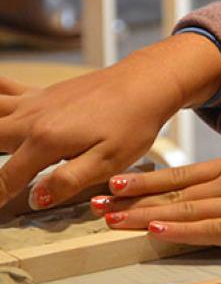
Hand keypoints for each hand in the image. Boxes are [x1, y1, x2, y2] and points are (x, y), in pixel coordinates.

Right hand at [0, 34, 220, 209]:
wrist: (144, 84)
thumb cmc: (132, 124)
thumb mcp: (109, 162)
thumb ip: (68, 180)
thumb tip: (35, 198)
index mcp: (47, 141)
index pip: (7, 177)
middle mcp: (32, 119)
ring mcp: (33, 103)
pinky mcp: (40, 93)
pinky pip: (3, 89)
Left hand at [91, 151, 220, 254]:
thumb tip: (205, 190)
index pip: (178, 175)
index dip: (143, 181)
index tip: (112, 184)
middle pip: (172, 191)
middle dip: (131, 199)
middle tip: (94, 203)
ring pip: (184, 209)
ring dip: (145, 215)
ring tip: (111, 220)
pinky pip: (212, 229)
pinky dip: (182, 230)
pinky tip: (157, 230)